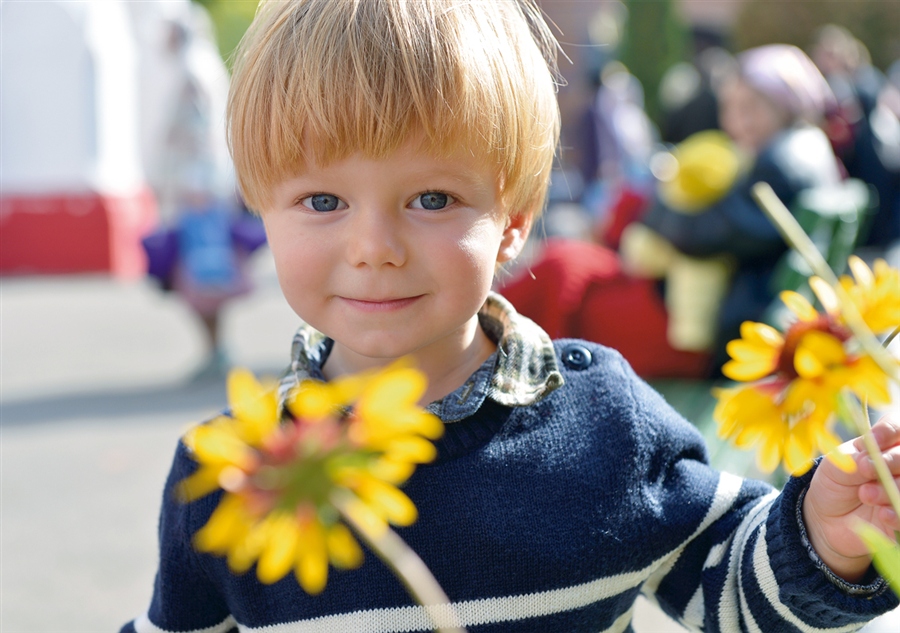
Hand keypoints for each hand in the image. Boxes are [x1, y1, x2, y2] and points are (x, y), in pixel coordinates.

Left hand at [803, 413, 899, 582]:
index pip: (897, 428)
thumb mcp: (838, 466)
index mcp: (883, 444)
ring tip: (865, 494)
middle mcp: (897, 465)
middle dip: (891, 461)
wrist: (828, 518)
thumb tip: (871, 460)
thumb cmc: (834, 483)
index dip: (890, 431)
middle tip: (865, 470)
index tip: (873, 442)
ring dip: (890, 488)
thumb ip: (857, 460)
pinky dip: (898, 513)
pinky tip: (882, 514)